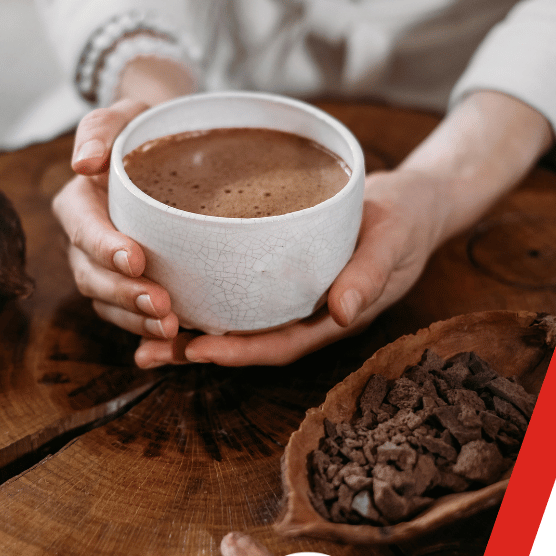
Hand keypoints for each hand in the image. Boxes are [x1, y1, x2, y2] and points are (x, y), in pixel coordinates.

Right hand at [53, 98, 180, 341]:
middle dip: (124, 294)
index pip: (84, 229)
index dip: (105, 247)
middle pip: (93, 276)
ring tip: (170, 328)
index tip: (135, 258)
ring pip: (109, 304)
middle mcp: (87, 242)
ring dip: (136, 319)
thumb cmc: (145, 132)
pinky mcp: (131, 285)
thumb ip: (101, 130)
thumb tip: (83, 163)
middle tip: (161, 306)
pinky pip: (131, 316)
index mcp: (80, 204)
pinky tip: (175, 340)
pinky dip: (147, 331)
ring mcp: (106, 269)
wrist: (168, 153)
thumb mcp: (125, 117)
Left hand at [134, 169, 447, 367]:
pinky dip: (209, 294)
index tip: (197, 349)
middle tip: (146, 352)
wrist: (414, 204)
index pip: (281, 345)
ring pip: (240, 320)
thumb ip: (370, 274)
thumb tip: (342, 312)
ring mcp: (296, 296)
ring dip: (193, 328)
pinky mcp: (286, 272)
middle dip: (199, 350)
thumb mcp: (393, 240)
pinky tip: (175, 284)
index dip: (239, 352)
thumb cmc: (406, 221)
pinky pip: (243, 291)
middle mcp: (309, 314)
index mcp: (333, 317)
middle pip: (249, 341)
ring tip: (142, 329)